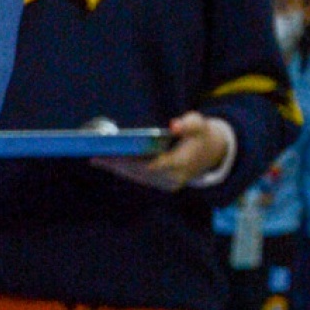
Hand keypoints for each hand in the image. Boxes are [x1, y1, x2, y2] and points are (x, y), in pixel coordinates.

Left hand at [104, 112, 235, 192]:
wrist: (211, 154)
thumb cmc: (201, 135)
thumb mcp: (200, 124)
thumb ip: (189, 123)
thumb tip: (174, 125)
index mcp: (182, 163)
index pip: (153, 165)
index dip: (133, 161)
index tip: (116, 154)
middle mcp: (173, 178)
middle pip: (140, 173)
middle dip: (119, 164)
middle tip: (97, 156)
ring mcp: (167, 185)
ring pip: (138, 177)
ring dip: (117, 169)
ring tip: (97, 159)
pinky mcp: (161, 185)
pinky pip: (140, 179)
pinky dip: (124, 170)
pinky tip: (108, 163)